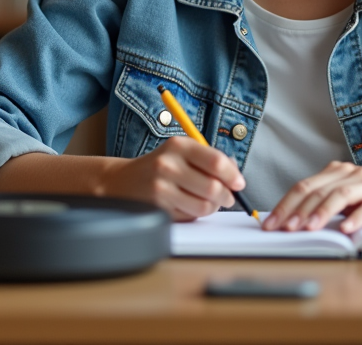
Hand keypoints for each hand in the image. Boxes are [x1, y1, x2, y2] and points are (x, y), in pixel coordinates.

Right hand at [99, 136, 244, 220]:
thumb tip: (236, 174)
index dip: (233, 175)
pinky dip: (196, 213)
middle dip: (226, 196)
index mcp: (178, 145)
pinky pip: (190, 216)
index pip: (215, 162)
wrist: (122, 180)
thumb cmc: (160, 165)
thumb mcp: (182, 152)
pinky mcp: (158, 207)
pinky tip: (190, 205)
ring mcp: (161, 187)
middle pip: (213, 187)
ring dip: (213, 207)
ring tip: (210, 202)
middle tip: (228, 197)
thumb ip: (209, 159)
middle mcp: (168, 164)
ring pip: (204, 206)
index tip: (239, 183)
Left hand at [263, 161, 361, 233]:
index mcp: (336, 172)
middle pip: (317, 190)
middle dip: (297, 211)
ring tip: (308, 229)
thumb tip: (292, 222)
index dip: (285, 205)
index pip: (304, 187)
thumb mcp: (348, 200)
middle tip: (284, 229)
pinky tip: (346, 230)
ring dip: (322, 213)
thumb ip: (325, 205)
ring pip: (340, 195)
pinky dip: (356, 218)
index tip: (270, 224)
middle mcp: (350, 174)